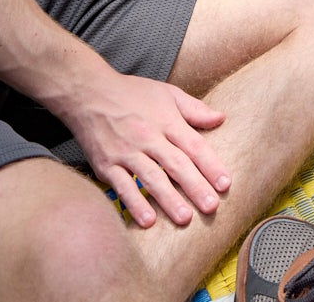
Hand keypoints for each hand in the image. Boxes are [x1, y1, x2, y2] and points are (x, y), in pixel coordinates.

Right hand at [54, 68, 228, 228]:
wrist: (87, 93)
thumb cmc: (132, 93)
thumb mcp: (167, 93)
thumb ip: (194, 109)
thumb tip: (221, 118)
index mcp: (166, 121)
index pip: (193, 146)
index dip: (210, 166)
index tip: (226, 185)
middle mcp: (148, 137)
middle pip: (176, 164)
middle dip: (195, 187)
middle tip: (211, 207)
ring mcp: (126, 152)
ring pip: (151, 178)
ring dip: (168, 200)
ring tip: (184, 219)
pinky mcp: (105, 165)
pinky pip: (122, 186)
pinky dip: (134, 203)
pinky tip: (147, 220)